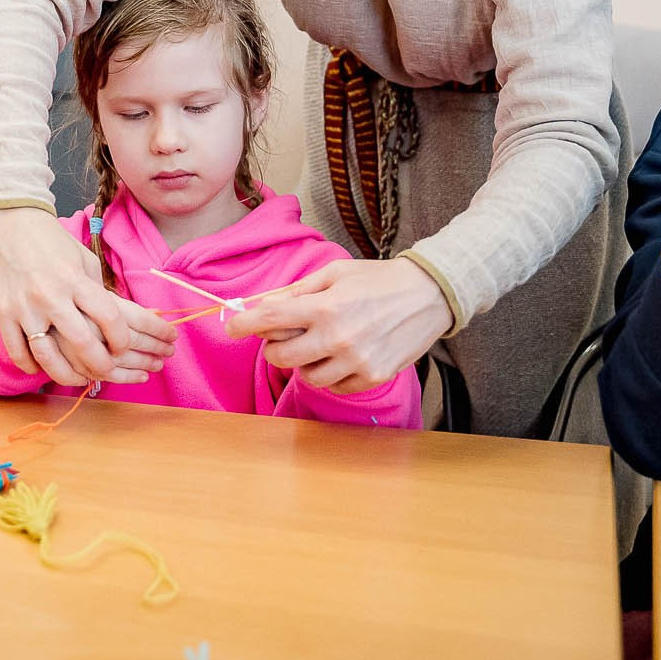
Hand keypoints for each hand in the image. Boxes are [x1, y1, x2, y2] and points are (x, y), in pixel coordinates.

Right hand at [0, 207, 174, 384]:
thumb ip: (98, 291)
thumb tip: (119, 322)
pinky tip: (44, 368)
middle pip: (82, 344)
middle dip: (101, 364)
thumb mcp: (85, 259)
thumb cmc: (52, 241)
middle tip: (107, 368)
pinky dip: (32, 367)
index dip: (121, 339)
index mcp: (75, 279)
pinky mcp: (2, 313)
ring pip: (48, 357)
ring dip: (67, 375)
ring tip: (79, 378)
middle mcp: (50, 295)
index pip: (109, 318)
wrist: (11, 222)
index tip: (123, 345)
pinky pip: (18, 352)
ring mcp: (23, 307)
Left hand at [225, 257, 448, 392]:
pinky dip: (328, 374)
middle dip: (273, 346)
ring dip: (302, 362)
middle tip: (282, 335)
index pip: (269, 320)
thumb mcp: (335, 273)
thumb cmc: (378, 279)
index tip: (232, 328)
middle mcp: (338, 337)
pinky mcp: (372, 377)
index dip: (242, 325)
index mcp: (325, 306)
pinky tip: (338, 356)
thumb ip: (297, 291)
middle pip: (280, 356)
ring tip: (316, 344)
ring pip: (305, 376)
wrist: (428, 296)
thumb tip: (263, 305)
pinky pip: (334, 386)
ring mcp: (356, 361)